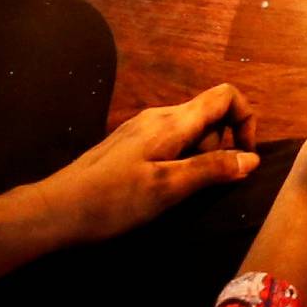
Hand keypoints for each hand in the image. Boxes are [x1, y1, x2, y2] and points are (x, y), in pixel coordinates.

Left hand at [32, 84, 259, 246]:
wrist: (55, 210)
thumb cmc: (112, 201)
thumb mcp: (167, 189)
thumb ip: (210, 169)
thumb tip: (252, 158)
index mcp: (173, 121)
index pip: (226, 95)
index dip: (246, 120)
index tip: (243, 159)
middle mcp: (159, 116)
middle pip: (209, 115)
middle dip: (221, 146)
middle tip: (205, 187)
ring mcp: (141, 129)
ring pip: (189, 131)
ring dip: (199, 156)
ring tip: (179, 195)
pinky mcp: (128, 145)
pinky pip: (169, 142)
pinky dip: (179, 160)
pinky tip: (159, 191)